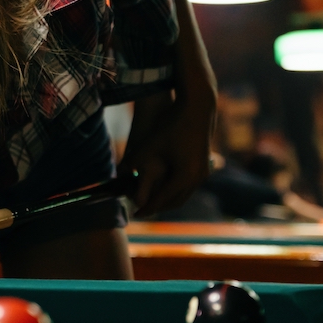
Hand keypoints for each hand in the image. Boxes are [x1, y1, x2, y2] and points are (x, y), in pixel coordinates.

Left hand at [118, 87, 212, 216]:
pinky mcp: (205, 166)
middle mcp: (196, 179)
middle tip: (142, 211)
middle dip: (157, 207)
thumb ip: (134, 160)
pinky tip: (166, 188)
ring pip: (184, 195)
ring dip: (168, 200)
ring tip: (152, 202)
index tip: (135, 214)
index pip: (162, 199)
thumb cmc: (173, 125)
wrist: (198, 108)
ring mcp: (204, 173)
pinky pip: (189, 186)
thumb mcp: (150, 144)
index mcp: (183, 176)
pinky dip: (176, 191)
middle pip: (175, 202)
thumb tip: (117, 172)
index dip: (147, 207)